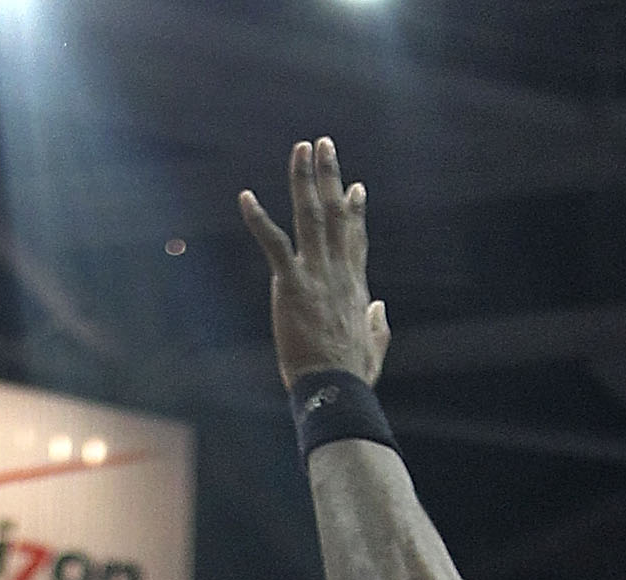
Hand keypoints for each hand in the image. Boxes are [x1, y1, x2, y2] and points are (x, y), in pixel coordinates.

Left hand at [239, 138, 390, 390]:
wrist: (335, 389)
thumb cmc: (351, 377)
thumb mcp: (374, 348)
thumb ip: (378, 325)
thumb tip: (380, 308)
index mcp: (354, 286)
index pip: (355, 239)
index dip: (355, 211)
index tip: (355, 187)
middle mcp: (337, 271)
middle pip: (335, 213)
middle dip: (329, 176)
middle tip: (324, 145)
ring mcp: (316, 274)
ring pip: (311, 216)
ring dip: (304, 179)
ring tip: (301, 148)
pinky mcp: (292, 284)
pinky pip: (273, 244)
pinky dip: (258, 219)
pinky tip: (246, 197)